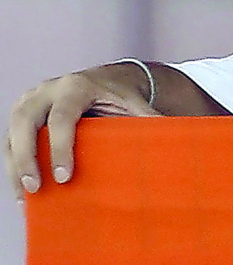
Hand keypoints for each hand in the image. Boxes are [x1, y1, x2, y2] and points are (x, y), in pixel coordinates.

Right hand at [5, 65, 158, 200]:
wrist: (107, 79)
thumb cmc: (121, 95)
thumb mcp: (134, 103)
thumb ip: (148, 120)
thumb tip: (173, 138)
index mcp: (77, 86)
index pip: (62, 118)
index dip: (60, 148)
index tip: (64, 177)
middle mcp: (49, 89)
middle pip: (25, 121)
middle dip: (26, 157)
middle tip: (35, 188)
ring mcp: (31, 98)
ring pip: (12, 130)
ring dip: (14, 164)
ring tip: (24, 196)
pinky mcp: (21, 111)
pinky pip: (9, 137)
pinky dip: (12, 162)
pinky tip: (21, 188)